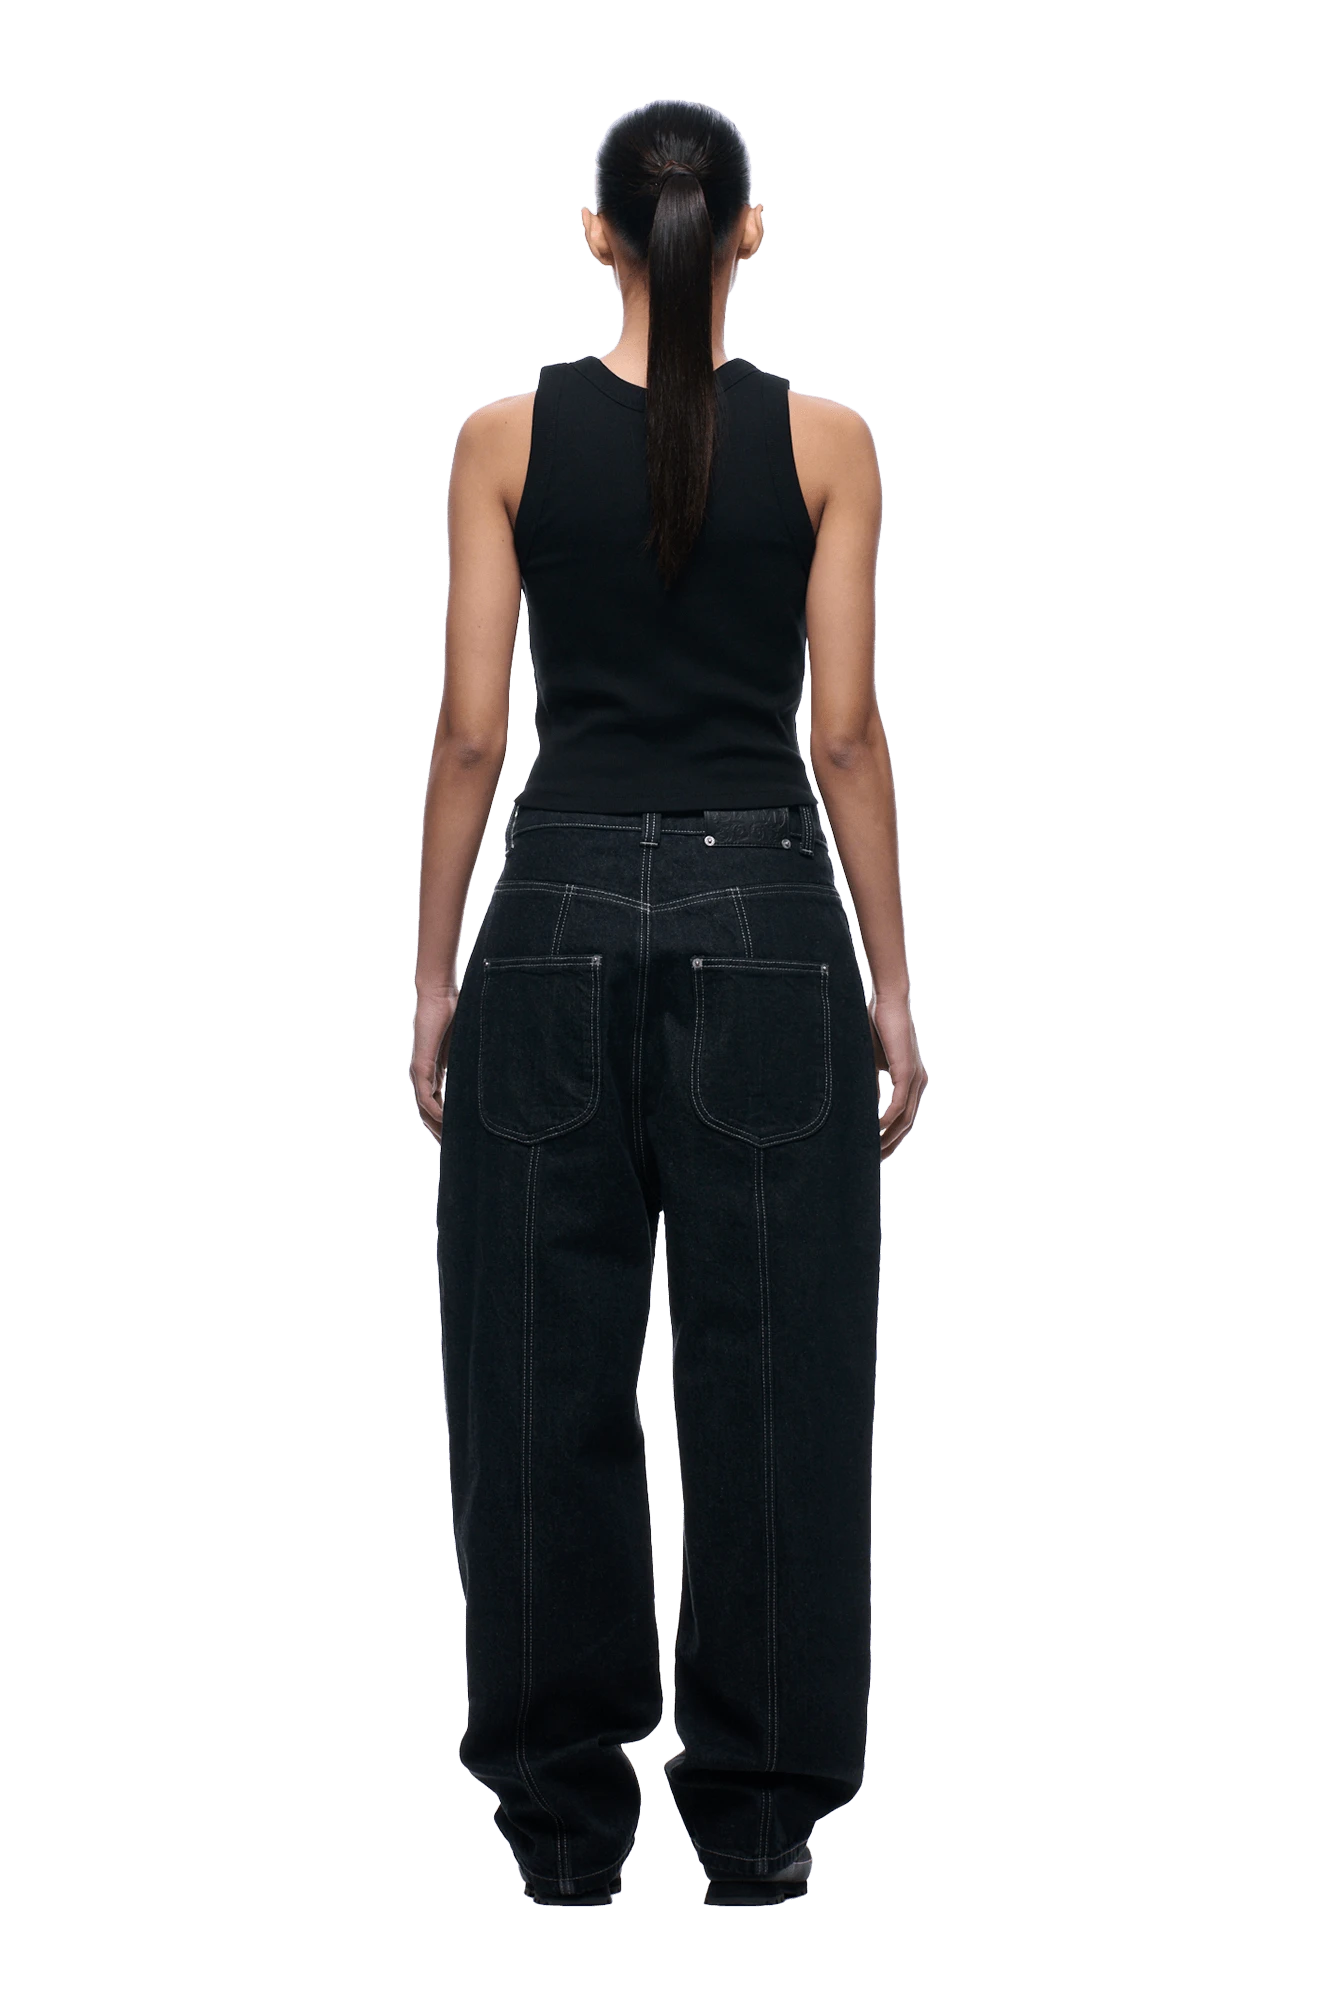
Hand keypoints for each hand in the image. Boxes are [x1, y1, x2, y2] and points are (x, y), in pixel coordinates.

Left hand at [411, 989, 459, 1142]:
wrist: (440, 996)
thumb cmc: (455, 1013)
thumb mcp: (467, 1045)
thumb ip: (474, 1059)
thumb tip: (500, 1068)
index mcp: (435, 1070)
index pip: (438, 1103)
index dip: (447, 1121)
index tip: (460, 1136)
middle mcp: (424, 1074)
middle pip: (428, 1112)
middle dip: (441, 1131)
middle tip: (455, 1150)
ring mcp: (420, 1071)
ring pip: (425, 1108)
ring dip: (437, 1127)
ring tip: (450, 1143)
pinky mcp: (421, 1066)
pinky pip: (426, 1096)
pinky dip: (435, 1111)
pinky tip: (446, 1122)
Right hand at [867, 996, 926, 1161]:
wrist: (886, 1002)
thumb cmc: (875, 1028)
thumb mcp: (870, 1064)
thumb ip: (869, 1086)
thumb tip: (862, 1109)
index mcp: (911, 1082)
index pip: (904, 1119)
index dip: (890, 1138)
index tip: (874, 1152)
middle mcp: (917, 1083)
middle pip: (906, 1126)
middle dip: (888, 1145)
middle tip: (870, 1162)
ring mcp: (914, 1078)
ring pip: (904, 1119)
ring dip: (887, 1137)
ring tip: (870, 1151)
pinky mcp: (906, 1072)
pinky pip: (899, 1105)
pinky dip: (886, 1120)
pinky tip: (874, 1129)